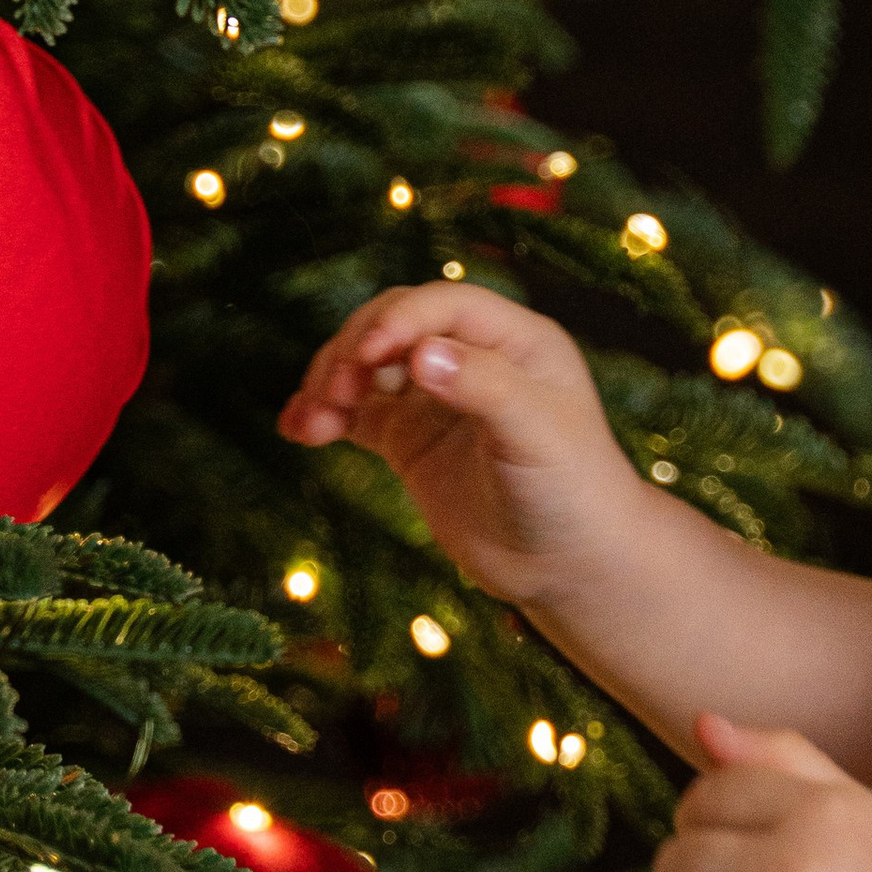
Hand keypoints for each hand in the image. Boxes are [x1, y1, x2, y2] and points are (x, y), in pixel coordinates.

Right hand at [276, 282, 647, 604]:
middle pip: (395, 325)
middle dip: (356, 349)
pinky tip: (298, 429)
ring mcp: (435, 398)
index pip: (444, 305)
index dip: (400, 320)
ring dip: (332, 381)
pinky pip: (355, 413)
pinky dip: (323, 415)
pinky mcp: (409, 438)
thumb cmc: (574, 493)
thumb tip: (420, 352)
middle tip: (334, 390)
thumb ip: (484, 387)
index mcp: (514, 341)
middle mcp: (472, 358)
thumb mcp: (538, 435)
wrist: (570, 566)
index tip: (368, 355)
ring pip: (367, 366)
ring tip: (312, 419)